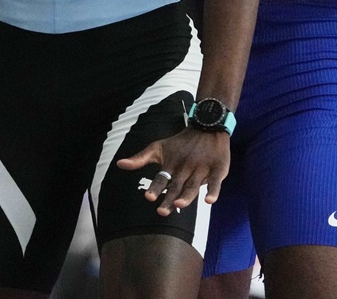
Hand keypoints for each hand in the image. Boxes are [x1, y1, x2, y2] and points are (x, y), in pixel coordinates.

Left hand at [115, 126, 229, 215]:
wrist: (207, 126)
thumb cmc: (180, 143)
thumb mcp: (158, 148)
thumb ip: (140, 159)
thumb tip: (119, 164)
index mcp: (172, 165)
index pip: (162, 179)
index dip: (156, 188)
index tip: (148, 197)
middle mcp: (186, 168)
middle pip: (177, 187)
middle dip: (169, 198)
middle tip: (161, 211)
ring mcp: (202, 169)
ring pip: (194, 186)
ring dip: (187, 196)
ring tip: (179, 205)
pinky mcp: (217, 168)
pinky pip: (216, 181)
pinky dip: (213, 191)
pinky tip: (209, 201)